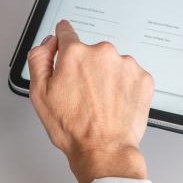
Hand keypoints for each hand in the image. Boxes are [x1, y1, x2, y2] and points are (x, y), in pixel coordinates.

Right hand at [28, 20, 153, 182]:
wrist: (104, 150)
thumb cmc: (73, 128)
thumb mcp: (39, 93)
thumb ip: (39, 59)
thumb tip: (48, 44)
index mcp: (75, 54)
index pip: (66, 32)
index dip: (61, 40)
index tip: (63, 43)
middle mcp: (102, 53)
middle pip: (89, 52)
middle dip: (84, 68)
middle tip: (80, 94)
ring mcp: (126, 64)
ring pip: (110, 64)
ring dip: (105, 77)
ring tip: (98, 103)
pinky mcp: (142, 78)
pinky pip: (128, 75)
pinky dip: (122, 86)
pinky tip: (113, 104)